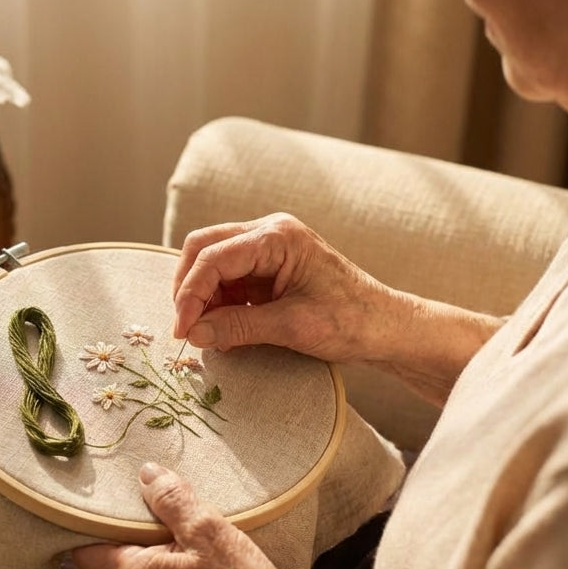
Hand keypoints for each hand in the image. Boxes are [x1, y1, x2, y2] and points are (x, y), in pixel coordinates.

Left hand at [70, 463, 309, 568]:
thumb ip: (172, 500)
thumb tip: (147, 475)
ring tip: (188, 544)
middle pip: (113, 563)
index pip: (83, 551)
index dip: (89, 526)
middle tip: (163, 516)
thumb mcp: (208, 531)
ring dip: (155, 561)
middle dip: (133, 538)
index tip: (107, 506)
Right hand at [172, 212, 393, 363]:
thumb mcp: (292, 327)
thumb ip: (239, 327)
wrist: (385, 327)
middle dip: (190, 289)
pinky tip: (225, 331)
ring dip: (204, 299)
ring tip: (210, 335)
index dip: (190, 294)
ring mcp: (268, 249)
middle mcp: (269, 233)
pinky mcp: (269, 268)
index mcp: (277, 237)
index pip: (212, 257)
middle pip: (204, 249)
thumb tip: (194, 334)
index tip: (182, 331)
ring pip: (213, 264)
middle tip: (187, 329)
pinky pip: (230, 280)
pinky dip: (220, 305)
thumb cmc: (351, 321)